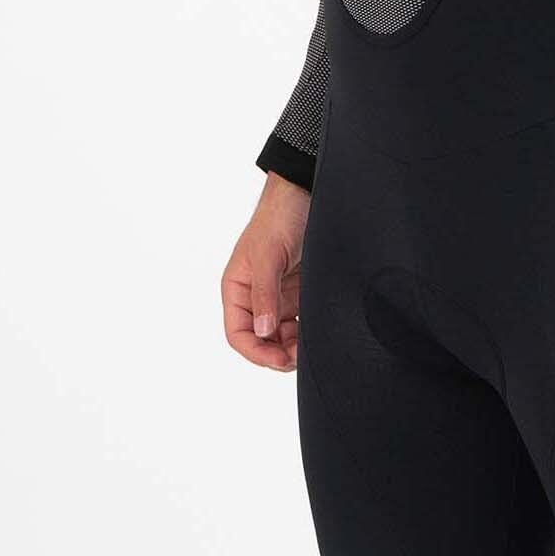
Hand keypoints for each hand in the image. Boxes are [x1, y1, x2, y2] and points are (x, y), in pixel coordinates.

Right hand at [221, 174, 308, 371]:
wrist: (305, 194)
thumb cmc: (279, 218)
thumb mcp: (268, 255)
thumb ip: (265, 295)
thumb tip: (264, 332)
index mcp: (236, 289)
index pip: (238, 334)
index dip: (256, 353)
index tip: (280, 360)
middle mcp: (255, 297)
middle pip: (261, 341)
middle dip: (278, 354)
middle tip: (301, 356)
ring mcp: (277, 297)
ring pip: (281, 338)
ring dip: (294, 348)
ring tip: (312, 347)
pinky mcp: (298, 295)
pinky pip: (298, 325)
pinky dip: (306, 334)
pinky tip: (318, 334)